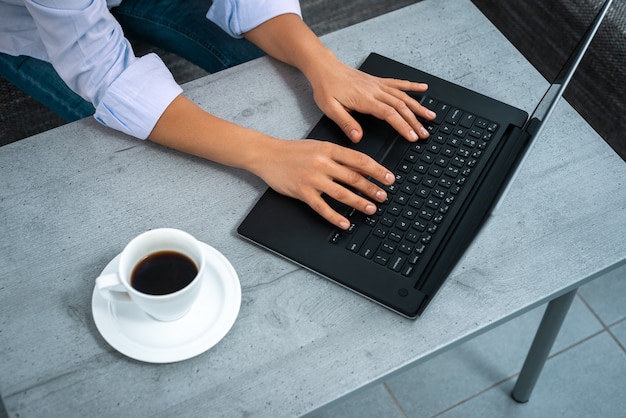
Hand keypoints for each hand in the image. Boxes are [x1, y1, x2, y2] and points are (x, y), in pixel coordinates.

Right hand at [252, 138, 395, 229]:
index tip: (390, 178)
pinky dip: (335, 217)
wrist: (267, 155)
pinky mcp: (302, 192)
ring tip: (371, 209)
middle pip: (354, 178)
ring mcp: (313, 179)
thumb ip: (339, 156)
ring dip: (359, 203)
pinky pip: (322, 208)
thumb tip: (362, 168)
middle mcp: (323, 163)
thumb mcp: (319, 147)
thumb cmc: (294, 151)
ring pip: (342, 193)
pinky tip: (345, 224)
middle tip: (384, 196)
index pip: (360, 160)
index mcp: (329, 149)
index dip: (377, 171)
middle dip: (372, 189)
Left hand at [308, 57, 436, 142]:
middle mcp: (375, 91)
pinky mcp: (377, 81)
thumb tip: (357, 137)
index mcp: (365, 99)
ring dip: (418, 107)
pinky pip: (398, 83)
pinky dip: (412, 86)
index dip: (402, 126)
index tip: (412, 137)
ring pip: (403, 96)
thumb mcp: (330, 108)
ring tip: (431, 117)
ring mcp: (378, 85)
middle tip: (425, 134)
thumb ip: (345, 123)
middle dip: (415, 122)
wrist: (324, 67)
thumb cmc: (325, 87)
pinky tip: (423, 88)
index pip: (389, 114)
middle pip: (401, 107)